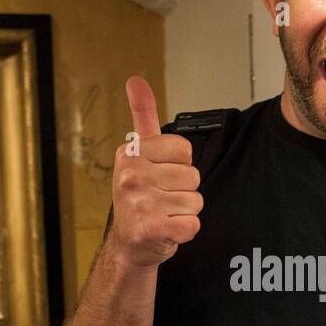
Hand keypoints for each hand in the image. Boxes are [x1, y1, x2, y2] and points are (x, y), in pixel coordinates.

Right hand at [108, 75, 203, 268]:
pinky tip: (167, 230)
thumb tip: (136, 80)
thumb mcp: (138, 154)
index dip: (180, 166)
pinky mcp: (152, 228)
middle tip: (161, 200)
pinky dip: (187, 231)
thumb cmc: (139, 199)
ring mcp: (140, 203)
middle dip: (183, 191)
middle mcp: (131, 176)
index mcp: (130, 154)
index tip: (160, 176)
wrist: (130, 244)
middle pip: (193, 176)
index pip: (184, 149)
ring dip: (185, 212)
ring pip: (196, 201)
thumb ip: (142, 116)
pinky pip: (193, 224)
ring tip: (164, 214)